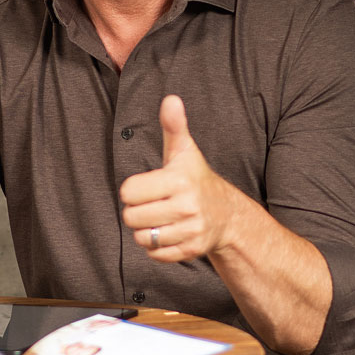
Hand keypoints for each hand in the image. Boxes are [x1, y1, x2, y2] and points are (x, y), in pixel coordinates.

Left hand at [119, 95, 235, 261]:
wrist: (227, 214)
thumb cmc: (195, 179)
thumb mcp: (183, 151)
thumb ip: (173, 127)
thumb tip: (171, 99)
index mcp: (178, 180)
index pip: (128, 192)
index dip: (133, 190)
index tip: (149, 186)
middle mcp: (187, 206)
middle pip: (132, 217)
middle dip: (137, 212)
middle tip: (154, 204)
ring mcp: (191, 230)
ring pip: (142, 238)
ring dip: (146, 230)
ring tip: (160, 219)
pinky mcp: (191, 250)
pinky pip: (155, 254)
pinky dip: (156, 247)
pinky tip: (169, 233)